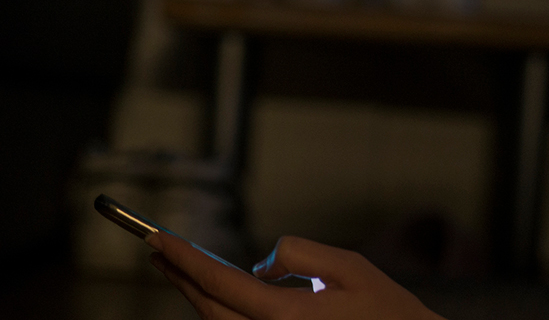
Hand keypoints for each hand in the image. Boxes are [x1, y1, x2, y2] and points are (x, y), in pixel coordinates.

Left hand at [147, 232, 442, 319]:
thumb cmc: (386, 311)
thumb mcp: (350, 266)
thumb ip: (299, 254)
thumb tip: (260, 264)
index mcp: (288, 316)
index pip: (220, 283)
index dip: (185, 259)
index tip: (159, 239)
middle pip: (208, 309)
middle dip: (181, 276)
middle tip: (160, 249)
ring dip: (197, 297)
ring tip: (182, 269)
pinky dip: (219, 314)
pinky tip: (216, 297)